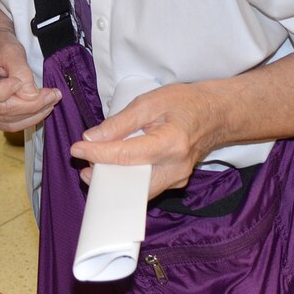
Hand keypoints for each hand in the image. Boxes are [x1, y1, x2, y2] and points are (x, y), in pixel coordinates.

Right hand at [0, 31, 58, 131]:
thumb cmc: (0, 46)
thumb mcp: (12, 50)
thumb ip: (21, 71)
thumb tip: (32, 96)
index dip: (2, 91)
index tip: (20, 81)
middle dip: (30, 105)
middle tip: (53, 95)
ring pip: (5, 120)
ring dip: (32, 114)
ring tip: (51, 101)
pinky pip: (6, 124)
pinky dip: (27, 119)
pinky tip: (41, 110)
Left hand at [69, 84, 218, 198]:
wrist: (216, 114)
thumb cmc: (185, 103)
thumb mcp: (150, 102)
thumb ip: (120, 122)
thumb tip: (91, 138)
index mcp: (170, 143)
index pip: (126, 156)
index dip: (97, 154)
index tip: (76, 148)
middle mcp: (175, 168)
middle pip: (130, 182)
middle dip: (103, 176)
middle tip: (83, 164)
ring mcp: (177, 179)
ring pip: (137, 191)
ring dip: (113, 180)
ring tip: (94, 167)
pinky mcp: (175, 183)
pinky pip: (146, 187)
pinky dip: (127, 180)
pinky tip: (114, 169)